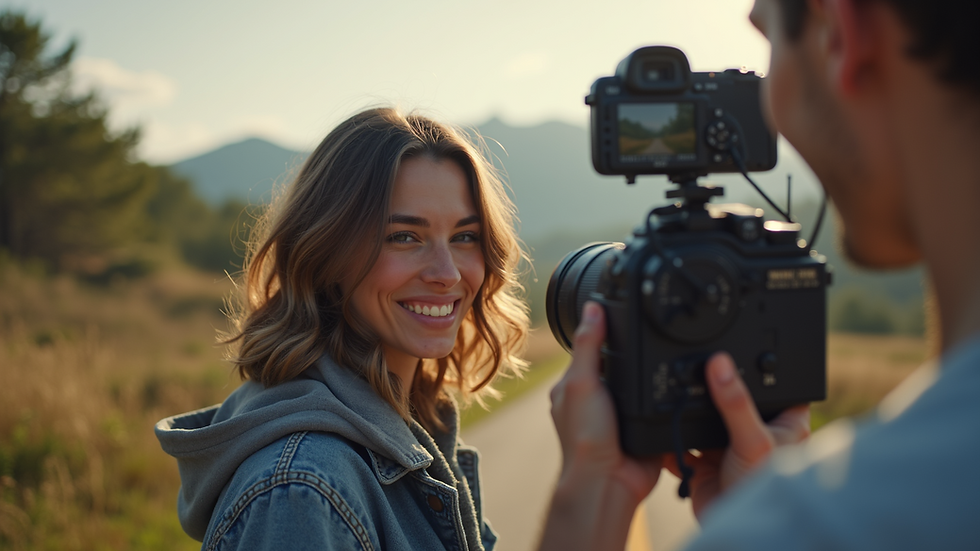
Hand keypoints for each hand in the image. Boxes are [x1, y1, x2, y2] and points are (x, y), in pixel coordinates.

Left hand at [539, 301, 661, 550]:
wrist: (611, 482)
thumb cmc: (586, 438)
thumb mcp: (582, 382)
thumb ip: (588, 345)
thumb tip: (593, 307)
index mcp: (574, 386)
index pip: (590, 348)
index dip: (606, 330)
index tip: (624, 308)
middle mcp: (596, 398)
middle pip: (618, 362)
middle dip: (632, 352)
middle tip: (650, 333)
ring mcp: (620, 412)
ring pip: (638, 380)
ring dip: (649, 373)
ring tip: (663, 355)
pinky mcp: (643, 425)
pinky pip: (655, 401)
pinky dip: (662, 394)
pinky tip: (673, 382)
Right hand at [663, 352, 810, 519]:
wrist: (735, 526)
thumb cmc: (762, 488)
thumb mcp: (753, 438)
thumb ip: (735, 402)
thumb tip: (720, 363)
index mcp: (781, 420)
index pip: (773, 381)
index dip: (757, 364)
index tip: (735, 341)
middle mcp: (753, 429)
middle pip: (729, 396)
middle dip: (711, 387)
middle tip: (693, 364)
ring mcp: (726, 445)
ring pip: (703, 417)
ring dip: (688, 411)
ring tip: (673, 392)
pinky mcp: (703, 461)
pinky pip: (680, 441)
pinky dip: (669, 436)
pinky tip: (660, 425)